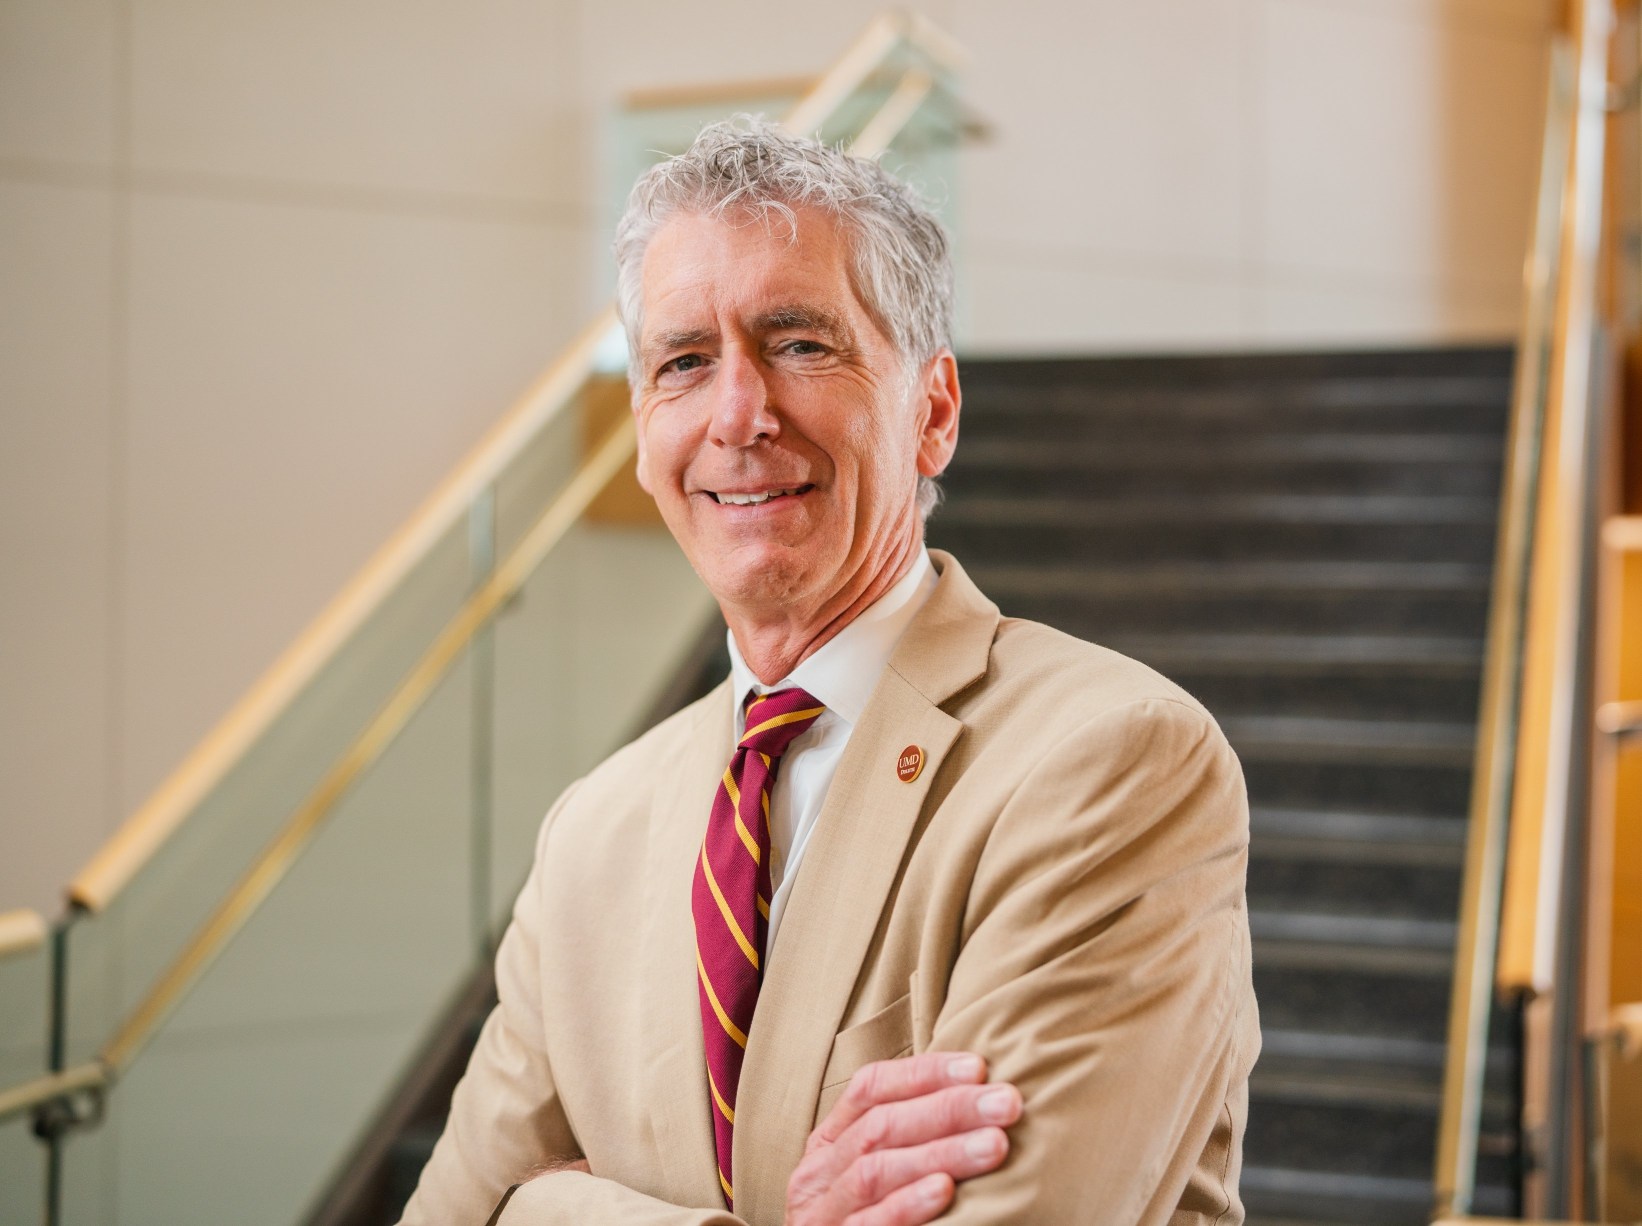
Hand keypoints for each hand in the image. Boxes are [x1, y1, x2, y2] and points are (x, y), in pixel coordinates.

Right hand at [785, 1052, 1020, 1225]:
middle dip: (949, 1108)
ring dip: (941, 1152)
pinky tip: (945, 1190)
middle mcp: (819, 1171)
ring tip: (994, 1144)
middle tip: (1006, 1102)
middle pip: (881, 1125)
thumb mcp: (873, 1169)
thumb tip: (980, 1095)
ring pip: (878, 1170)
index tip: (978, 1067)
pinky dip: (908, 1203)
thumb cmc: (866, 1215)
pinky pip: (870, 1223)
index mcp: (828, 1140)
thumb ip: (907, 1137)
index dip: (923, 1073)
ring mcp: (822, 1213)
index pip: (870, 1087)